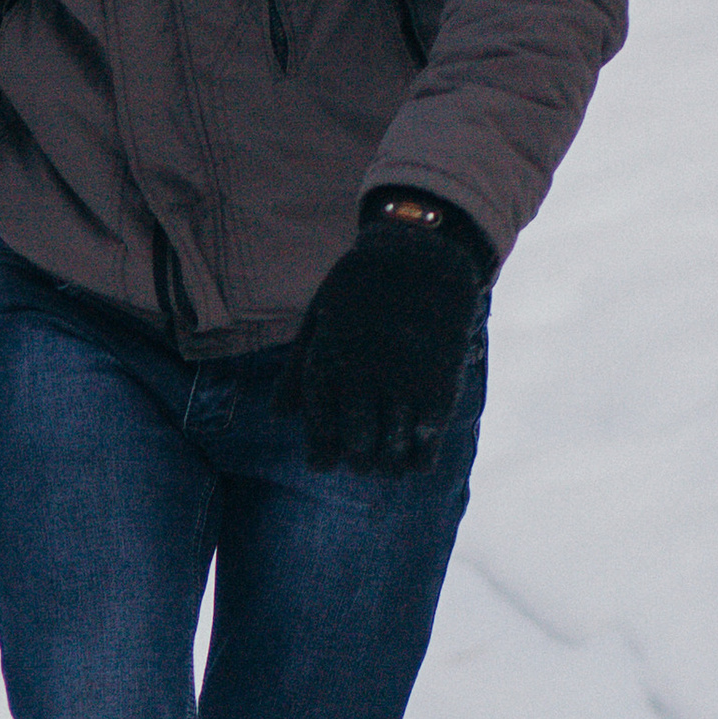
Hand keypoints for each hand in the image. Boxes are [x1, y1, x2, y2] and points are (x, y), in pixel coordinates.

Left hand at [282, 202, 489, 472]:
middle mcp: (363, 375)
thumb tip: (278, 416)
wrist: (423, 253)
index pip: (320, 427)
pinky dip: (420, 456)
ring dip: (388, 464)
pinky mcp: (439, 383)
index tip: (322, 462)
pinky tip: (416, 458)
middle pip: (357, 445)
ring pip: (392, 448)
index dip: (320, 451)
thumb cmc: (362, 286)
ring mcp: (403, 381)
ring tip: (388, 465)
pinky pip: (428, 436)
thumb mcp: (318, 317)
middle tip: (362, 462)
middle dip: (357, 460)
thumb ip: (298, 369)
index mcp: (328, 359)